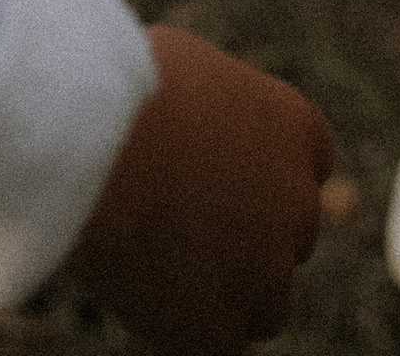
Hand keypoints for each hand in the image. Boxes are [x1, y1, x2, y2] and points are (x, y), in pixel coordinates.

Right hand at [67, 26, 335, 355]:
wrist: (92, 140)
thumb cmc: (122, 87)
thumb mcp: (191, 71)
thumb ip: (218, 112)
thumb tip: (204, 127)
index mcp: (297, 128)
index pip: (307, 169)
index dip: (263, 183)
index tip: (221, 186)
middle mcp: (298, 203)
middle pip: (288, 239)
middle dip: (246, 240)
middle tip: (181, 229)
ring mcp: (266, 272)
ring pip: (265, 306)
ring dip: (226, 298)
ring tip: (158, 271)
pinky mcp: (220, 331)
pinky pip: (216, 349)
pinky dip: (184, 337)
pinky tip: (146, 308)